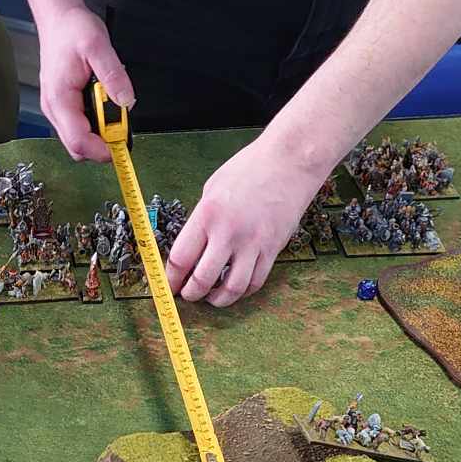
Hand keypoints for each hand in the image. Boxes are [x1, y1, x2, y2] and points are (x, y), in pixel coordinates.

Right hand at [36, 5, 131, 164]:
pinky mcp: (63, 107)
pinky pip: (79, 127)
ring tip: (111, 106)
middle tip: (120, 123)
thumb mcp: (98, 46)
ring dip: (99, 133)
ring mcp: (57, 109)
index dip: (102, 150)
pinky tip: (103, 105)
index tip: (122, 144)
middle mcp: (54, 109)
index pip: (78, 141)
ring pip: (78, 140)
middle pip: (78, 147)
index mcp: (60, 99)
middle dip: (102, 143)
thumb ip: (113, 75)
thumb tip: (127, 102)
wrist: (59, 20)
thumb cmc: (72, 30)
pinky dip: (95, 124)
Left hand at [168, 136, 318, 307]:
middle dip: (190, 294)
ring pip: (231, 289)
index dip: (171, 279)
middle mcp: (229, 233)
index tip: (169, 285)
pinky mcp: (273, 249)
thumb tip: (192, 247)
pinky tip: (235, 287)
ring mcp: (253, 243)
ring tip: (211, 297)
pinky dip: (242, 291)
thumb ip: (202, 219)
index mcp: (207, 214)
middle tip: (187, 295)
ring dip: (217, 300)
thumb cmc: (251, 168)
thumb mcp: (213, 188)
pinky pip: (255, 281)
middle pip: (202, 280)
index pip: (181, 258)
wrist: (290, 161)